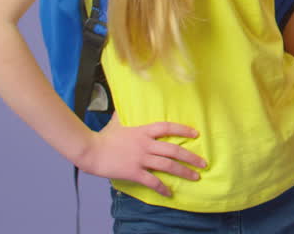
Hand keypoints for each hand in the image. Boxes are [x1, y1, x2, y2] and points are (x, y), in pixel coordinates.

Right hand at [76, 115, 205, 196]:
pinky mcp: (133, 172)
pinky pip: (152, 181)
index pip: (168, 128)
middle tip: (203, 163)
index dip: (183, 130)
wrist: (90, 150)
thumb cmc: (103, 136)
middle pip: (173, 150)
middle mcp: (145, 145)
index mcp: (143, 131)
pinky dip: (162, 188)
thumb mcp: (117, 121)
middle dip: (191, 157)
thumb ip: (125, 112)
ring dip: (184, 172)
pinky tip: (170, 193)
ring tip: (195, 177)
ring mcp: (140, 159)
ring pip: (168, 166)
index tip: (196, 134)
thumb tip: (126, 101)